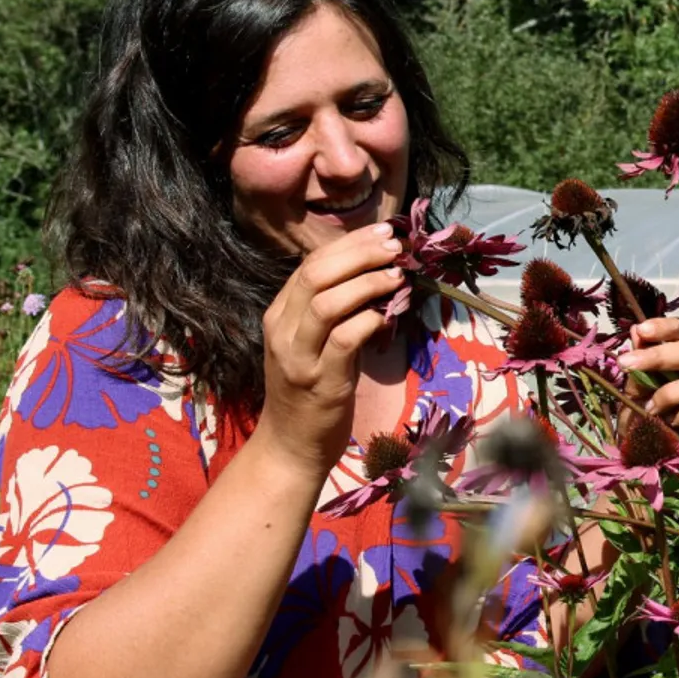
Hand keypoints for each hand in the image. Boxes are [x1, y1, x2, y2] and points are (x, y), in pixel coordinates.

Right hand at [255, 222, 406, 475]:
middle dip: (359, 254)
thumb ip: (337, 311)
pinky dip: (370, 321)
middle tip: (395, 246)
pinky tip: (388, 316)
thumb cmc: (311, 391)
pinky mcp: (321, 381)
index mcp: (280, 315)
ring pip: (328, 303)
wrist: (291, 445)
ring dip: (368, 284)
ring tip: (398, 276)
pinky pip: (345, 339)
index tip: (383, 232)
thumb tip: (377, 274)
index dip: (349, 245)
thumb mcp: (316, 343)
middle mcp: (282, 331)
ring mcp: (298, 357)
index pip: (310, 265)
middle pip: (316, 275)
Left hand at [617, 316, 678, 435]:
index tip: (642, 331)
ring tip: (649, 409)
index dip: (666, 327)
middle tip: (626, 364)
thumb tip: (636, 331)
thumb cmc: (652, 422)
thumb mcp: (636, 395)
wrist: (667, 462)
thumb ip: (639, 367)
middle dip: (659, 355)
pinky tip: (672, 423)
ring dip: (671, 392)